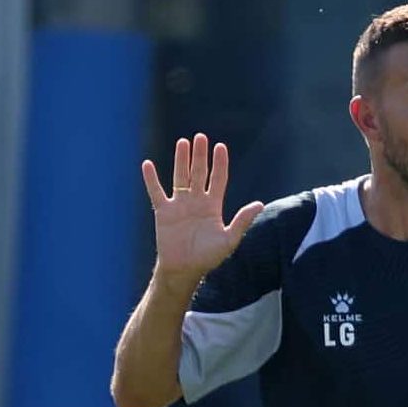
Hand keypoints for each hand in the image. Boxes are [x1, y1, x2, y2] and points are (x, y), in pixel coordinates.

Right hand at [141, 133, 263, 286]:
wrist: (185, 269)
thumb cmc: (208, 257)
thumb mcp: (230, 239)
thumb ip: (242, 221)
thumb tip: (260, 204)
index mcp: (213, 206)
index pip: (218, 179)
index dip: (220, 163)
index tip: (220, 147)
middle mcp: (196, 201)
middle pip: (199, 173)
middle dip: (200, 155)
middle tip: (200, 136)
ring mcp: (179, 205)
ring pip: (180, 177)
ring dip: (180, 160)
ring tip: (182, 142)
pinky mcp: (163, 212)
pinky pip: (156, 192)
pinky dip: (151, 179)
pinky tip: (148, 164)